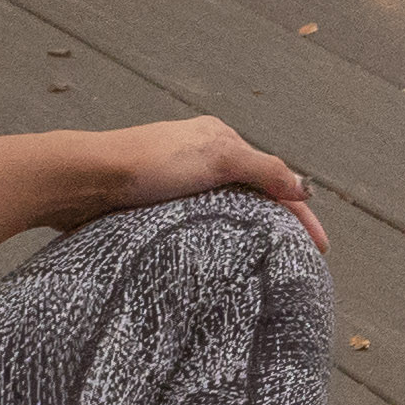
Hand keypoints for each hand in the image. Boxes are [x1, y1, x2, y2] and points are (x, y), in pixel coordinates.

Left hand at [87, 115, 321, 251]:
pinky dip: (217, 238)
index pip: (274, 178)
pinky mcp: (154, 206)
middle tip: (296, 259)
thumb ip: (264, 169)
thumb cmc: (149, 165)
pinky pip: (198, 224)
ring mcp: (177, 183)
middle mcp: (201, 158)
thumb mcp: (215, 158)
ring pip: (225, 210)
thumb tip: (304, 188)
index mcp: (220, 140)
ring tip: (264, 264)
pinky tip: (219, 259)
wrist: (85, 180)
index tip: (319, 247)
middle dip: (278, 222)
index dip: (300, 211)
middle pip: (253, 194)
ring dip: (247, 233)